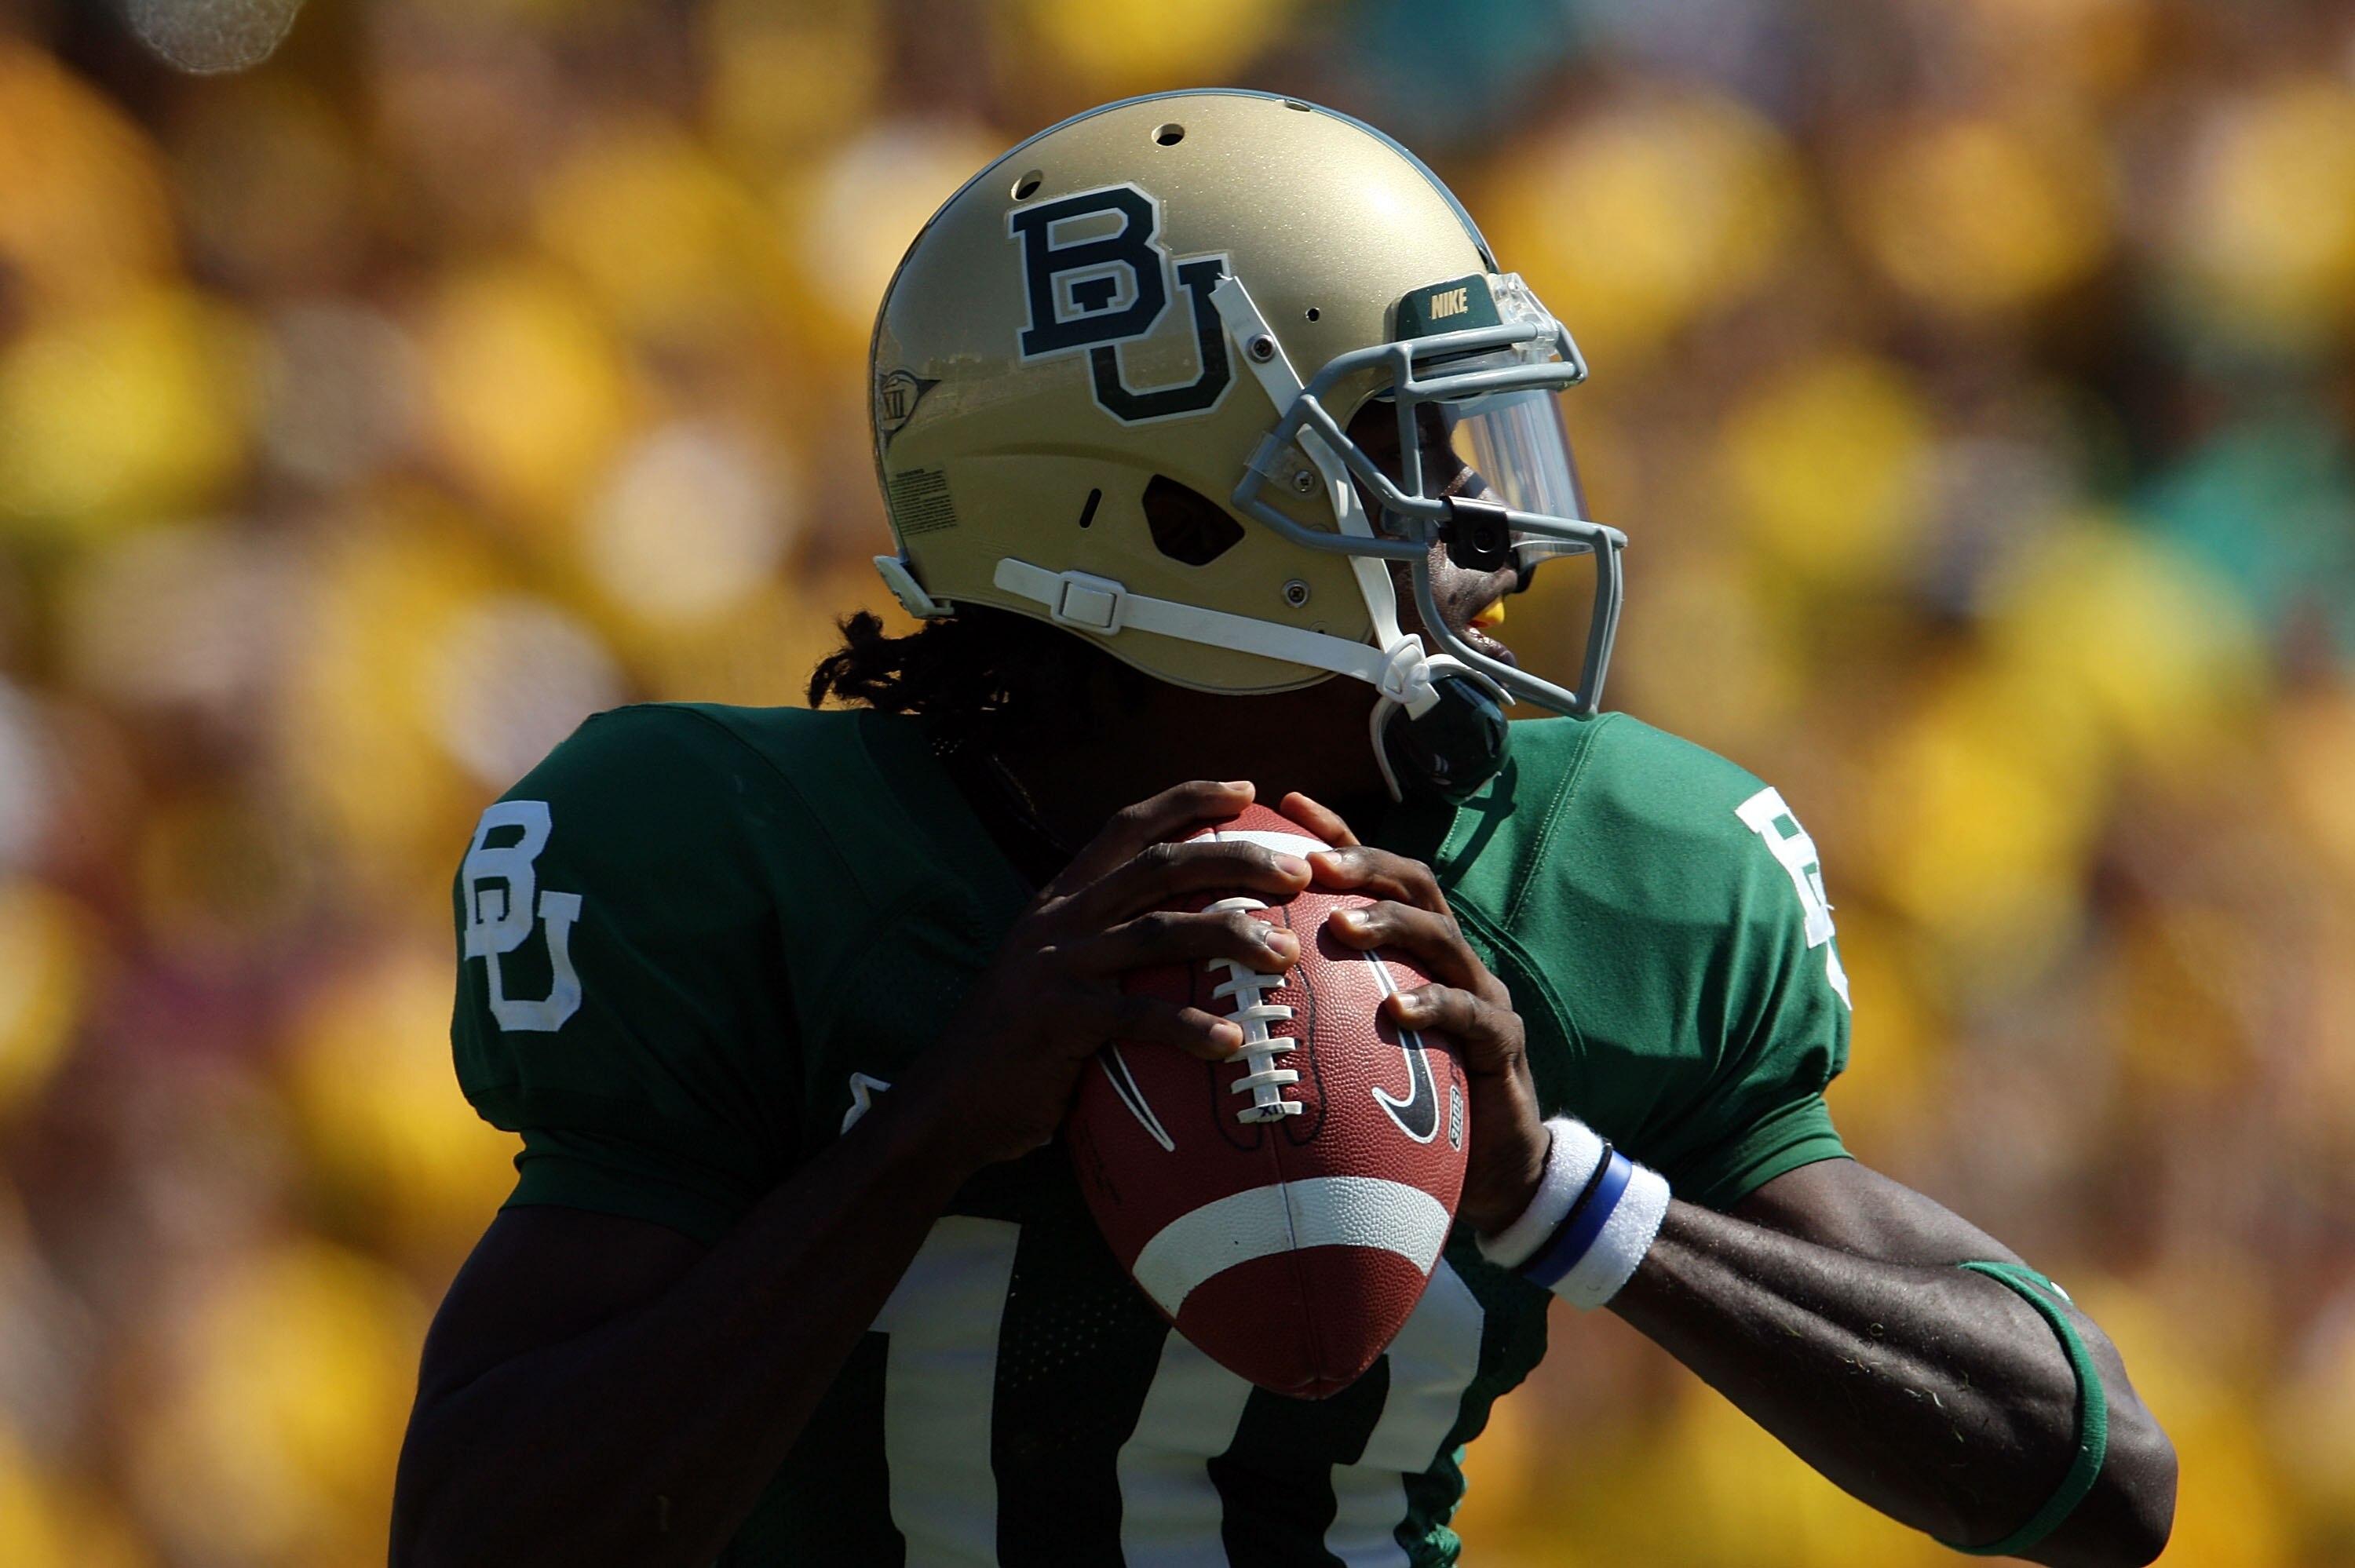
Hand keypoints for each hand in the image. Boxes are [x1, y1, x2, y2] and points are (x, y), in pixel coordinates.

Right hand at [906, 780, 1312, 1170]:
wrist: (949, 1103)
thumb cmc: (1019, 1046)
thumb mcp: (1054, 973)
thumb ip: (1105, 949)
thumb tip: (1185, 942)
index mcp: (1060, 899)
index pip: (1127, 826)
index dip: (1187, 800)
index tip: (1246, 791)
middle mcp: (1059, 920)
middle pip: (1159, 864)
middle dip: (1235, 857)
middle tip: (1298, 872)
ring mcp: (1056, 966)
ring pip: (1158, 930)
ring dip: (1230, 935)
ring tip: (1285, 954)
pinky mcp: (1057, 1020)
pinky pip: (1137, 1017)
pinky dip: (1189, 1028)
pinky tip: (1232, 1043)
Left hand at [1279, 792, 1548, 1236]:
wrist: (1490, 1167)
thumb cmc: (1405, 1103)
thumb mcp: (1352, 1048)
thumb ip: (1309, 1013)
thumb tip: (1214, 997)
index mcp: (1411, 949)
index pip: (1374, 874)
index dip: (1335, 835)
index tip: (1284, 805)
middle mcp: (1449, 957)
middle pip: (1414, 885)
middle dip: (1364, 864)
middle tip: (1312, 863)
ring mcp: (1481, 995)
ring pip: (1442, 937)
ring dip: (1390, 925)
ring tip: (1342, 925)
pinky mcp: (1502, 1043)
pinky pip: (1472, 1015)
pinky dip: (1433, 1006)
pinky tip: (1395, 1012)